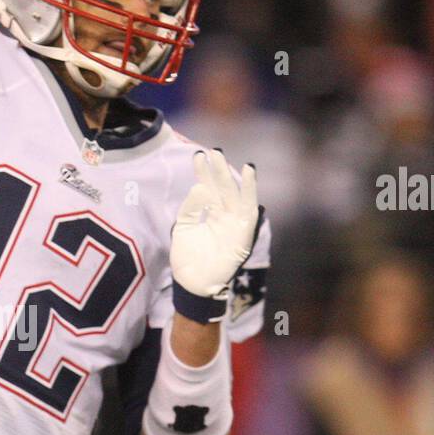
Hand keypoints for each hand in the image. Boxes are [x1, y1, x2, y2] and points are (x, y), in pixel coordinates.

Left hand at [171, 148, 259, 299]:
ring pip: (234, 194)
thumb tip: (200, 186)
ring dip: (231, 175)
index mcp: (211, 213)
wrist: (192, 283)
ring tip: (223, 157)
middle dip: (218, 169)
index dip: (204, 172)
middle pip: (222, 187)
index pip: (209, 187)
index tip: (198, 155)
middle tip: (212, 151)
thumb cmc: (188, 258)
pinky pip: (249, 209)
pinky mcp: (244, 233)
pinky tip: (248, 173)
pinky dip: (250, 191)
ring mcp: (234, 223)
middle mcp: (225, 215)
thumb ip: (190, 207)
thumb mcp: (183, 227)